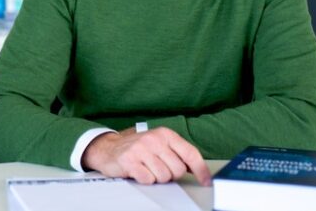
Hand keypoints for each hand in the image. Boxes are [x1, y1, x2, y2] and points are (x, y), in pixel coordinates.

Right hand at [81, 126, 211, 185]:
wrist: (108, 148)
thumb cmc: (138, 148)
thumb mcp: (159, 144)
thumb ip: (178, 153)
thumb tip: (198, 169)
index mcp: (165, 134)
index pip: (190, 153)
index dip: (201, 170)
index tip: (207, 181)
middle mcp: (154, 139)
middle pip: (178, 170)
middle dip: (170, 174)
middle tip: (158, 168)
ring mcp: (141, 149)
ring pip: (164, 177)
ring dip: (156, 177)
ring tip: (147, 168)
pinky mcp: (130, 161)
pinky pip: (148, 180)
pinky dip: (144, 179)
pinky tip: (138, 171)